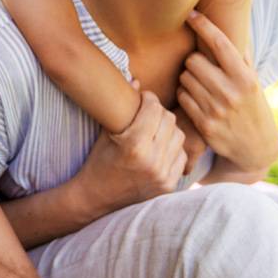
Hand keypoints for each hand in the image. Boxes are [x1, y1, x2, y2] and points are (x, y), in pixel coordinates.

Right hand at [71, 91, 186, 217]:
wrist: (96, 197)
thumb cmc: (98, 161)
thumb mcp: (107, 132)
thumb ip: (124, 107)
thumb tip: (137, 80)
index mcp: (134, 145)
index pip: (154, 109)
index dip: (149, 98)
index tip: (144, 97)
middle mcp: (152, 160)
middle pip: (169, 120)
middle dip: (159, 111)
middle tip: (149, 110)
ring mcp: (163, 174)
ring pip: (179, 136)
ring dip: (169, 128)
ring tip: (155, 128)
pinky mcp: (169, 185)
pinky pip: (181, 156)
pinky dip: (173, 147)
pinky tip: (159, 146)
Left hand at [178, 11, 277, 172]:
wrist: (257, 148)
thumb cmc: (252, 106)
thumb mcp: (253, 82)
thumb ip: (241, 57)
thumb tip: (233, 24)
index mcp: (245, 77)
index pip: (220, 44)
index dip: (204, 25)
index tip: (191, 13)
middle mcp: (232, 92)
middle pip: (193, 60)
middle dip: (194, 63)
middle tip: (203, 70)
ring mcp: (217, 109)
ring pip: (185, 78)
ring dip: (188, 79)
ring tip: (202, 87)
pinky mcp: (205, 124)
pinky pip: (182, 97)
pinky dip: (185, 95)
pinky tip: (197, 100)